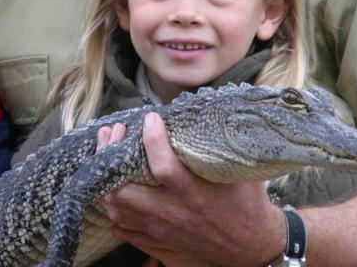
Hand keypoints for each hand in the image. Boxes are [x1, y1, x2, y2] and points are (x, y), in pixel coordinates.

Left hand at [99, 112, 283, 266]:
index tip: (150, 118)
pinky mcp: (158, 243)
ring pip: (117, 210)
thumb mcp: (242, 171)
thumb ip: (224, 145)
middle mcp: (173, 214)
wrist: (251, 247)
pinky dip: (114, 209)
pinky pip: (123, 229)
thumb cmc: (248, 204)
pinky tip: (112, 191)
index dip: (152, 139)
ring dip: (105, 182)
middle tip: (113, 134)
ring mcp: (161, 231)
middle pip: (124, 191)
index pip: (163, 166)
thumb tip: (213, 110)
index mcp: (195, 194)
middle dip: (110, 158)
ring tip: (105, 158)